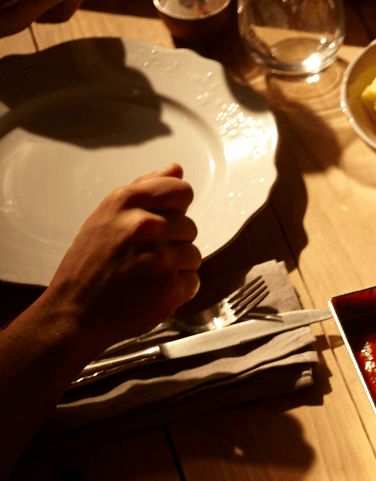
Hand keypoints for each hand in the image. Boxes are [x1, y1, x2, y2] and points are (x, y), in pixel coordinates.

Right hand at [42, 163, 200, 354]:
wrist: (76, 312)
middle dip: (172, 241)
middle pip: (189, 225)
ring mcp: (161, 257)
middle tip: (143, 256)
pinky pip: (194, 281)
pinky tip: (153, 291)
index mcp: (126, 202)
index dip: (176, 207)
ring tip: (146, 274)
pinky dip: (178, 289)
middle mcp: (145, 225)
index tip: (163, 220)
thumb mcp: (106, 217)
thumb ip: (145, 190)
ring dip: (176, 266)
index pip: (181, 190)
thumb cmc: (88, 265)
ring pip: (194, 254)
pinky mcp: (171, 287)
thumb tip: (176, 168)